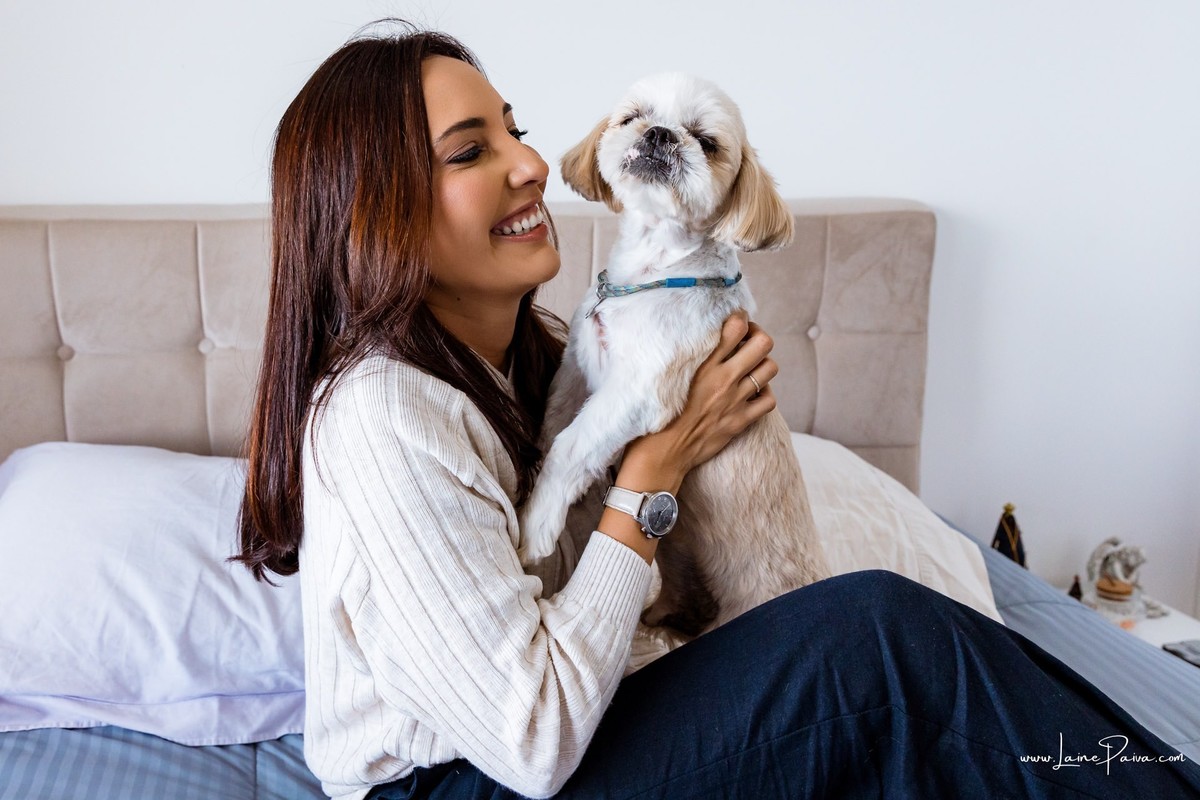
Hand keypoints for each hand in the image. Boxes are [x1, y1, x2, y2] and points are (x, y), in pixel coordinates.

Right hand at [622, 311, 778, 487]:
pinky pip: (769, 400)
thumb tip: (684, 336)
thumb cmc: (655, 413)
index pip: (736, 327)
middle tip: (747, 342)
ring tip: (750, 368)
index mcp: (702, 364)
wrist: (662, 454)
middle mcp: (723, 378)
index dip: (741, 319)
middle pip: (762, 343)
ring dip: (763, 365)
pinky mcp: (740, 421)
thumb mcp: (664, 376)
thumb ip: (680, 355)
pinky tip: (752, 394)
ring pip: (770, 368)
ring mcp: (735, 400)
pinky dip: (765, 394)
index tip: (736, 323)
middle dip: (758, 338)